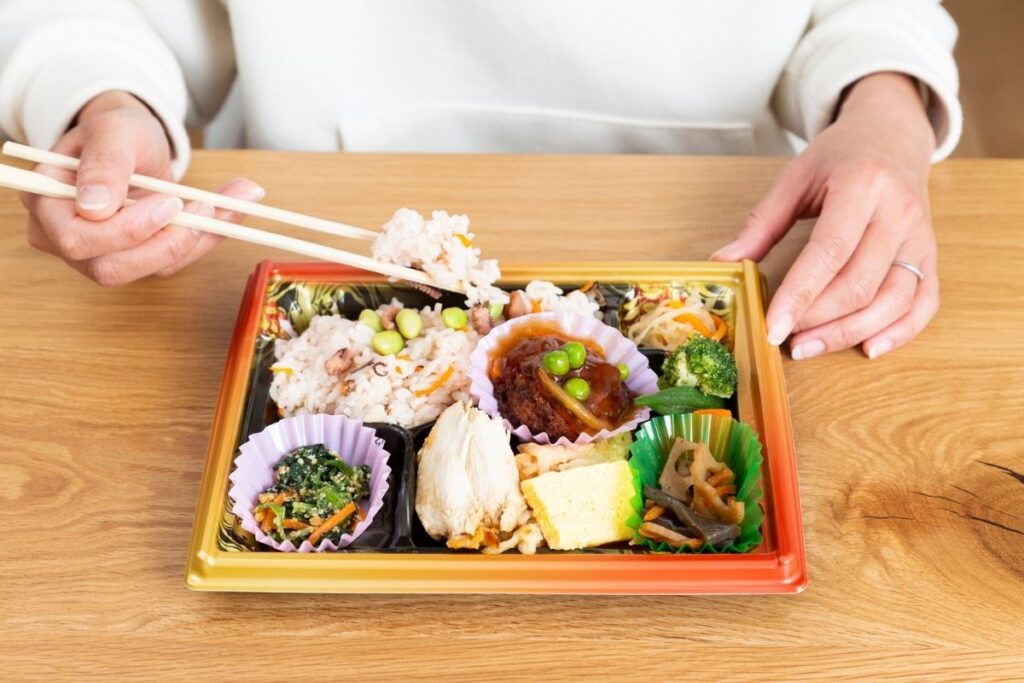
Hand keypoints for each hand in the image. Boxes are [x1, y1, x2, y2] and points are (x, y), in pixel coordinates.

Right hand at [21, 90, 262, 283]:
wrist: (132, 140)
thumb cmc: (114, 131)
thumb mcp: (112, 132)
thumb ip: (104, 164)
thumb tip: (95, 207)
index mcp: (48, 204)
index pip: (77, 239)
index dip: (127, 230)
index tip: (171, 203)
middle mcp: (66, 238)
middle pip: (112, 268)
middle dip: (167, 243)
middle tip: (208, 208)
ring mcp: (102, 254)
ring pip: (151, 269)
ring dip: (199, 239)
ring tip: (237, 201)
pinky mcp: (138, 259)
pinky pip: (173, 261)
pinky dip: (208, 237)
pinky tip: (232, 208)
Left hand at [712, 72, 939, 359]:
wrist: (892, 134)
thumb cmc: (839, 157)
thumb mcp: (794, 178)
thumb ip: (761, 224)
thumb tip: (724, 263)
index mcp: (862, 186)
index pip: (829, 252)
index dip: (800, 295)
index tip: (773, 327)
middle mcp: (898, 213)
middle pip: (860, 284)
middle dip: (819, 320)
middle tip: (784, 338)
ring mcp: (921, 236)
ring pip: (893, 300)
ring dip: (850, 333)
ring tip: (810, 346)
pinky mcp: (931, 254)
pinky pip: (924, 302)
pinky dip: (900, 331)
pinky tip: (868, 348)